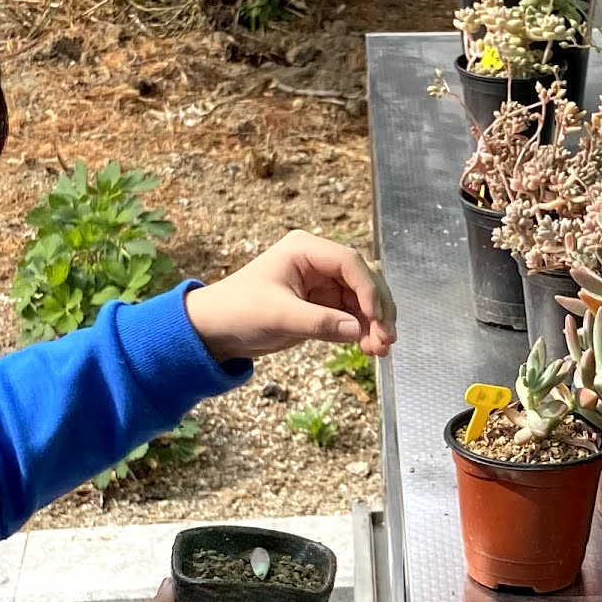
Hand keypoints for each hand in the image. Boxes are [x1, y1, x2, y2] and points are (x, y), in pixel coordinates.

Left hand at [187, 233, 396, 360]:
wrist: (214, 330)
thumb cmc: (237, 311)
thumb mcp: (277, 316)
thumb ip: (319, 322)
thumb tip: (358, 329)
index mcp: (305, 250)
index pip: (350, 263)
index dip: (369, 289)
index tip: (377, 318)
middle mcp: (318, 262)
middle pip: (363, 280)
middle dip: (378, 309)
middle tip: (387, 339)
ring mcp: (322, 284)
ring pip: (362, 300)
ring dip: (375, 323)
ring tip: (380, 350)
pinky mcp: (322, 305)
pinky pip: (351, 315)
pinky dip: (363, 331)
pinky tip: (371, 349)